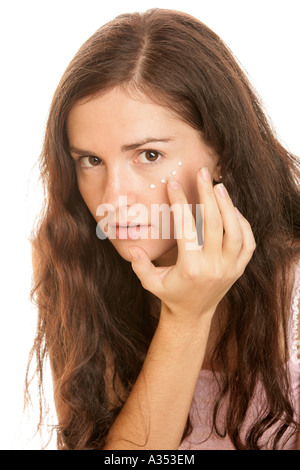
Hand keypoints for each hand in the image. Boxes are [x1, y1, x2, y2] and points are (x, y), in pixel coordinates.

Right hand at [128, 167, 255, 323]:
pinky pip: (247, 241)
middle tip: (203, 173)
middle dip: (207, 194)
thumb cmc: (170, 294)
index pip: (185, 227)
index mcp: (190, 268)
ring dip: (227, 205)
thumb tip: (132, 246)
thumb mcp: (151, 283)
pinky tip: (230, 208)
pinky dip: (242, 222)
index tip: (174, 184)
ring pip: (235, 230)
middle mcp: (213, 266)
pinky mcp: (239, 268)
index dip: (179, 202)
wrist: (193, 314)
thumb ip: (140, 266)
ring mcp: (230, 267)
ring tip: (218, 185)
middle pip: (214, 223)